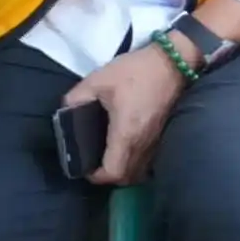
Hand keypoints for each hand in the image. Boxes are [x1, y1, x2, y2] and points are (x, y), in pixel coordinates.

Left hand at [64, 38, 186, 186]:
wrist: (173, 63)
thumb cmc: (135, 71)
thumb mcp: (97, 79)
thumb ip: (76, 98)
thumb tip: (66, 113)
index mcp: (126, 133)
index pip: (113, 172)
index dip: (96, 175)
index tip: (85, 166)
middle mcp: (143, 144)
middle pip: (126, 178)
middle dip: (108, 176)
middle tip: (94, 162)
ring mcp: (157, 143)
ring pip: (139, 172)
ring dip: (123, 170)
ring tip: (108, 157)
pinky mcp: (164, 137)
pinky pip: (148, 161)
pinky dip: (135, 162)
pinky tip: (125, 148)